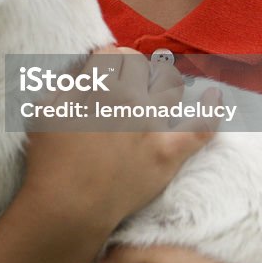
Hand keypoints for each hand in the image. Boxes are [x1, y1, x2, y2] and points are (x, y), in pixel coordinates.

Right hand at [24, 48, 215, 229]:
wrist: (69, 209)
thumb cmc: (51, 161)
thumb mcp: (46, 110)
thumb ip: (69, 82)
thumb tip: (87, 69)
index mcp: (100, 87)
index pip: (111, 53)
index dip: (104, 61)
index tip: (100, 72)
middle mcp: (131, 100)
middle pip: (139, 65)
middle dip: (128, 70)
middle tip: (119, 86)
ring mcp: (153, 127)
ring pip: (168, 88)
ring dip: (158, 85)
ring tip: (150, 94)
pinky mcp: (169, 153)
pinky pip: (200, 128)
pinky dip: (211, 111)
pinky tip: (215, 97)